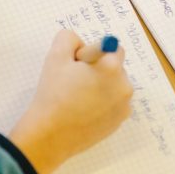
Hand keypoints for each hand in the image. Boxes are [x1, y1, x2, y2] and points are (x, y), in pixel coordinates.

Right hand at [9, 30, 132, 173]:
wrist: (50, 134)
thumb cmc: (53, 93)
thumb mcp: (56, 56)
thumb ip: (69, 38)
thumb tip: (81, 44)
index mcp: (112, 67)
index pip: (112, 48)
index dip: (93, 53)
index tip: (77, 66)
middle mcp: (124, 86)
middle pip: (115, 68)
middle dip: (98, 70)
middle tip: (74, 83)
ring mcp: (124, 106)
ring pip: (114, 87)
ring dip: (101, 87)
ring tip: (77, 99)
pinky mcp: (119, 122)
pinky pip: (113, 105)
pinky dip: (102, 104)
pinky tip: (83, 112)